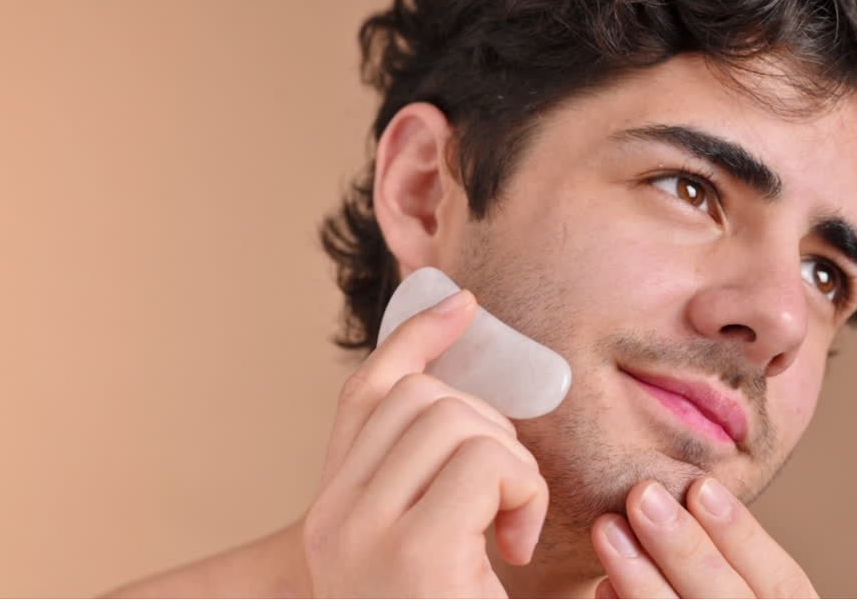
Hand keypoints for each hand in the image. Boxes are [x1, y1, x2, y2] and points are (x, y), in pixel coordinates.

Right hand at [302, 290, 549, 597]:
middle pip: (415, 395)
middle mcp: (332, 519)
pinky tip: (517, 547)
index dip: (415, 338)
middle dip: (486, 424)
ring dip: (512, 465)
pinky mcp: (417, 551)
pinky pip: (487, 460)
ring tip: (514, 530)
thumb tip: (463, 402)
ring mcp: (364, 533)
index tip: (464, 305)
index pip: (363, 395)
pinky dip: (525, 492)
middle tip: (508, 497)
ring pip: (453, 417)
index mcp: (331, 516)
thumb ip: (417, 489)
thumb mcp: (421, 553)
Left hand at [591, 478, 818, 597]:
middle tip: (643, 496)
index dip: (745, 537)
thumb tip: (685, 499)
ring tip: (607, 529)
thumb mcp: (735, 585)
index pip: (783, 587)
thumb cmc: (712, 593)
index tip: (701, 487)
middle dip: (686, 550)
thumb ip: (723, 564)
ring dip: (643, 583)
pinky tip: (603, 587)